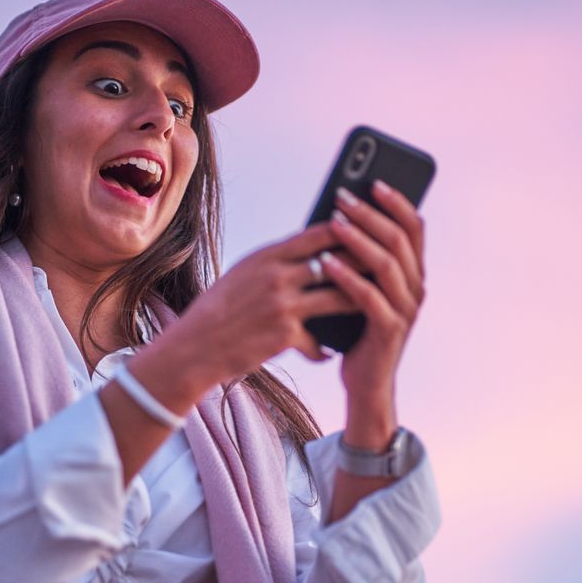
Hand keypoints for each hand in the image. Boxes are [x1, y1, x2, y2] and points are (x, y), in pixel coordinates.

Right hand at [149, 222, 356, 393]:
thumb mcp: (244, 274)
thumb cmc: (218, 308)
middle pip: (337, 263)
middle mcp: (277, 276)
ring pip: (338, 299)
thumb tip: (308, 249)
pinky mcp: (284, 335)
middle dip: (365, 264)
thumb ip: (276, 262)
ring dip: (359, 302)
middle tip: (387, 265)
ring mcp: (282, 305)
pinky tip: (328, 353)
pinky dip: (323, 349)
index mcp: (268, 256)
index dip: (349, 230)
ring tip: (373, 305)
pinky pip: (318, 341)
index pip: (319, 234)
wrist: (194, 346)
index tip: (369, 229)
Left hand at [322, 180, 425, 449]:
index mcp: (412, 273)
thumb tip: (336, 215)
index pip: (414, 227)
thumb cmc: (356, 330)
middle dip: (370, 214)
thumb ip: (358, 258)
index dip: (396, 202)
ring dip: (358, 239)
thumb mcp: (360, 288)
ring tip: (332, 222)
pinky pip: (369, 297)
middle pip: (399, 240)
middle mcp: (416, 288)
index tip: (372, 180)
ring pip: (386, 264)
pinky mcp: (389, 331)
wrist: (363, 383)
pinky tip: (326, 263)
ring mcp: (405, 310)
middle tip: (343, 196)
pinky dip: (347, 277)